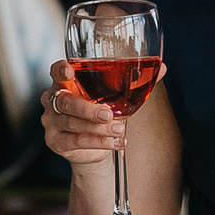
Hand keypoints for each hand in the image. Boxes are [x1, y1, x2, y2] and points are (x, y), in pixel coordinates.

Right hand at [40, 60, 158, 166]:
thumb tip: (162, 68)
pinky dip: (97, 142)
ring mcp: (52, 122)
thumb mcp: (117, 97)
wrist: (96, 146)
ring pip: (72, 123)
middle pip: (65, 102)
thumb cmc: (103, 113)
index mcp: (65, 83)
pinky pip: (75, 141)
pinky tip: (115, 142)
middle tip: (109, 114)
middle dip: (88, 109)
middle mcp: (53, 100)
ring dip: (98, 128)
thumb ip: (136, 81)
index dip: (60, 70)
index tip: (70, 71)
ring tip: (120, 130)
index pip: (56, 71)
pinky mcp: (56, 141)